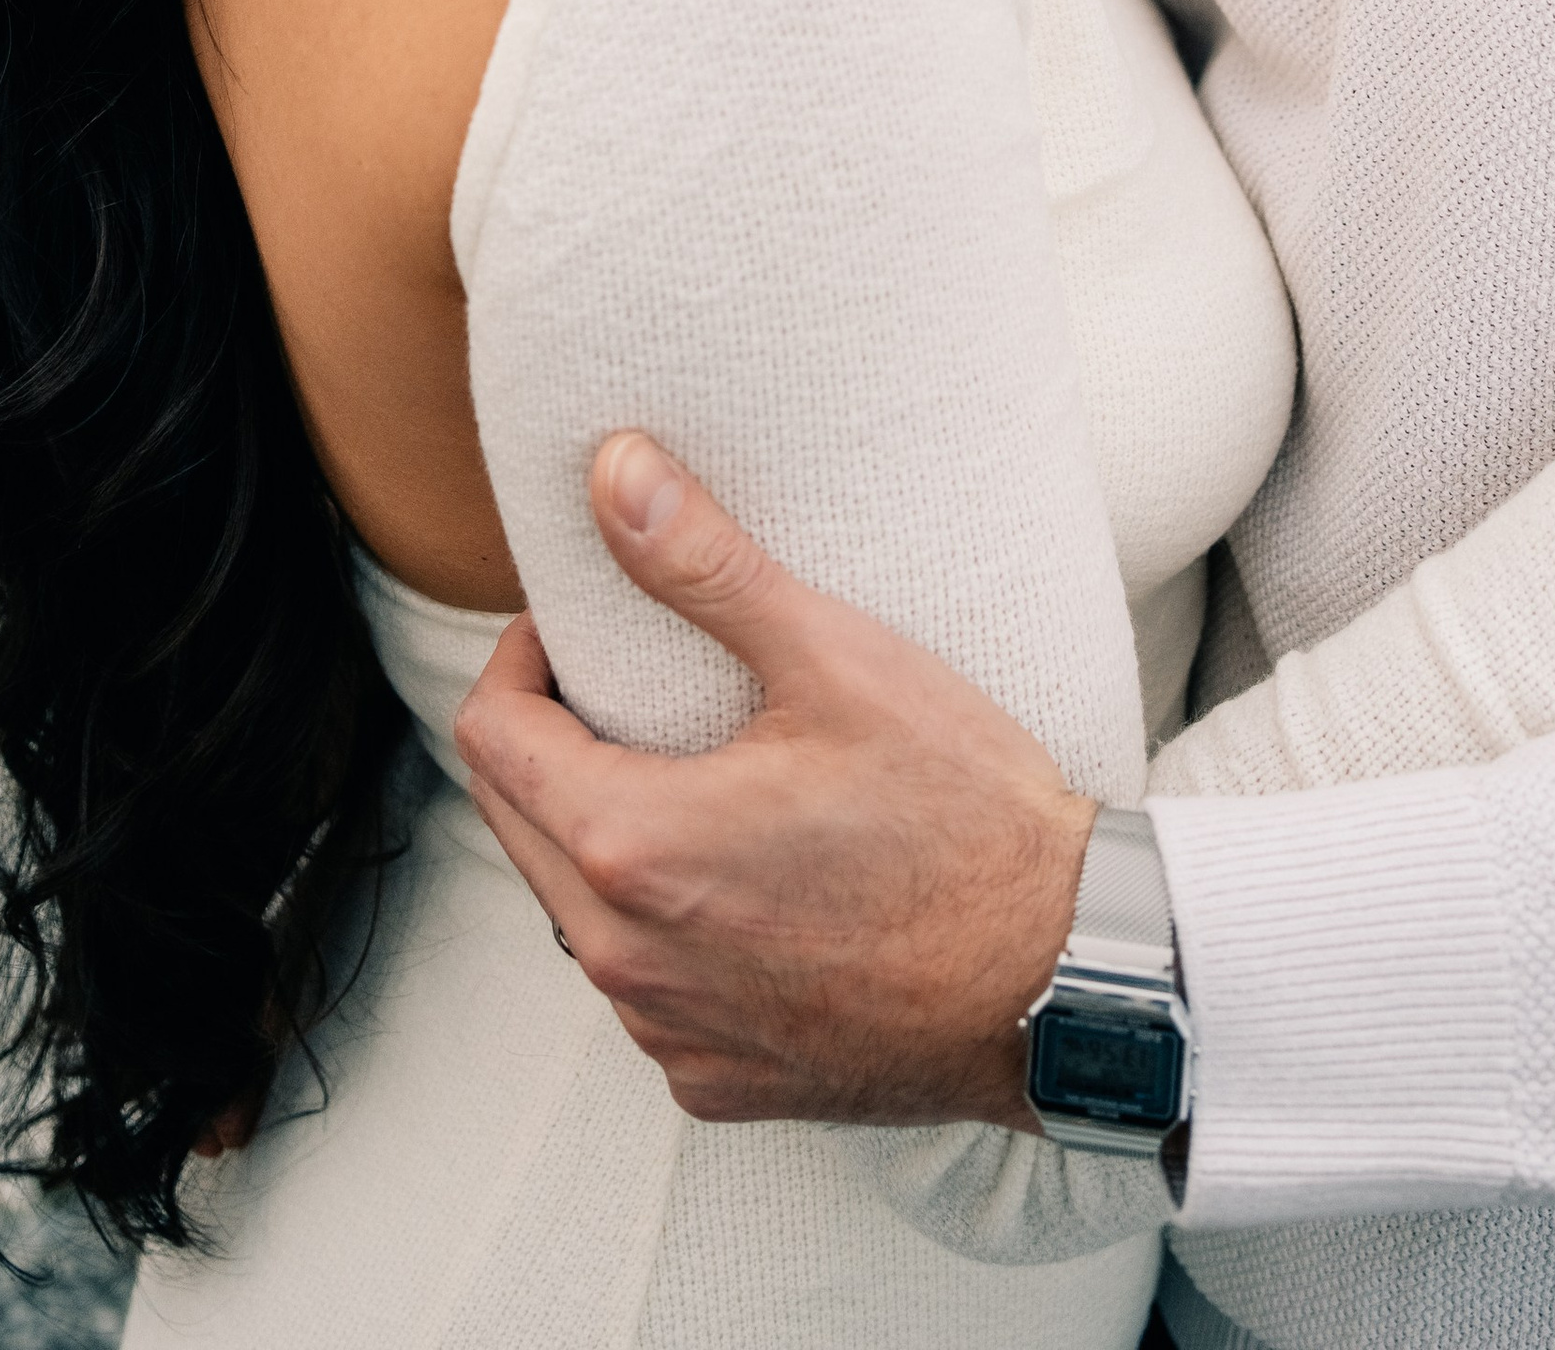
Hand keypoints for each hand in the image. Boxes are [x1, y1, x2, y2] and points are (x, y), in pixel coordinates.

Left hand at [452, 432, 1093, 1124]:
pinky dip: (666, 927)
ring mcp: (670, 1034)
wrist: (1064, 977)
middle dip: (550, 741)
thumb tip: (612, 471)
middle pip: (514, 823)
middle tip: (629, 686)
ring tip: (695, 774)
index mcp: (631, 846)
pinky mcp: (716, 1083)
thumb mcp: (834, 660)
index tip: (577, 629)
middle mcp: (625, 960)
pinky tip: (747, 879)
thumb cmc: (962, 815)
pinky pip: (646, 989)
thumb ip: (703, 565)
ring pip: (576, 913)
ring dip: (603, 837)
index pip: (490, 736)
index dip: (522, 660)